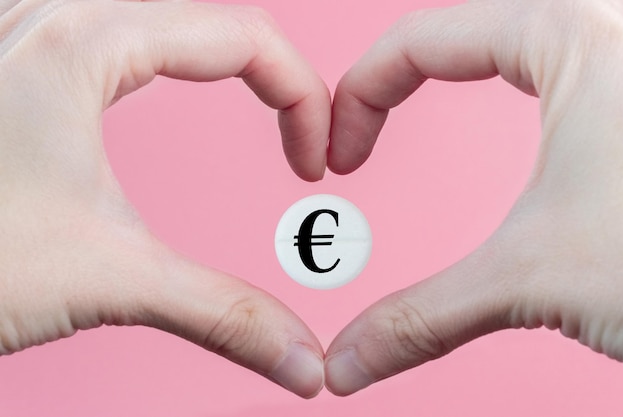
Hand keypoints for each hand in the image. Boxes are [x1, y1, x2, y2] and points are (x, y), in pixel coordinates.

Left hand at [0, 0, 329, 398]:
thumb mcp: (109, 278)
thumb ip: (224, 316)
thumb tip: (305, 365)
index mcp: (86, 42)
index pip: (244, 37)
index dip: (302, 98)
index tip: (313, 162)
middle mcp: (51, 17)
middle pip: (206, 16)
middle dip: (269, 72)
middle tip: (294, 129)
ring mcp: (22, 32)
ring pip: (152, 12)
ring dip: (212, 52)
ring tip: (247, 95)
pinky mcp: (9, 65)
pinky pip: (101, 30)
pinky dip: (154, 53)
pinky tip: (148, 87)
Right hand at [325, 0, 622, 395]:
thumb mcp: (534, 276)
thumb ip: (422, 318)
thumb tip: (347, 364)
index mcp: (569, 32)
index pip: (419, 39)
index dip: (359, 98)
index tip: (341, 157)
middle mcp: (608, 29)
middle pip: (457, 37)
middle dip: (394, 85)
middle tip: (363, 139)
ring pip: (512, 49)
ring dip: (453, 79)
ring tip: (411, 116)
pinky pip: (561, 76)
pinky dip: (514, 98)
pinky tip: (516, 132)